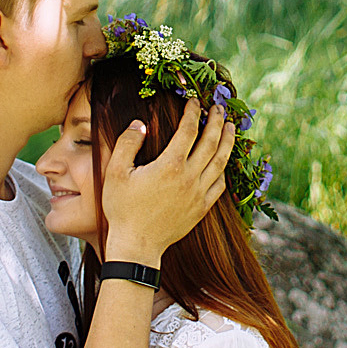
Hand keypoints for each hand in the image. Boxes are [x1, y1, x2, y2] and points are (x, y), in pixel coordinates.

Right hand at [99, 97, 237, 261]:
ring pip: (221, 162)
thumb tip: (140, 123)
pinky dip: (224, 170)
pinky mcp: (201, 209)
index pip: (188, 130)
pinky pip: (220, 186)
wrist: (136, 246)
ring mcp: (198, 194)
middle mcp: (189, 178)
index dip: (193, 112)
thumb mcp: (115, 172)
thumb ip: (127, 143)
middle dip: (217, 121)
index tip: (195, 101)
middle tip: (219, 107)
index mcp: (170, 165)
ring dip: (228, 142)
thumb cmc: (122, 209)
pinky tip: (223, 163)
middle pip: (211, 142)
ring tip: (231, 127)